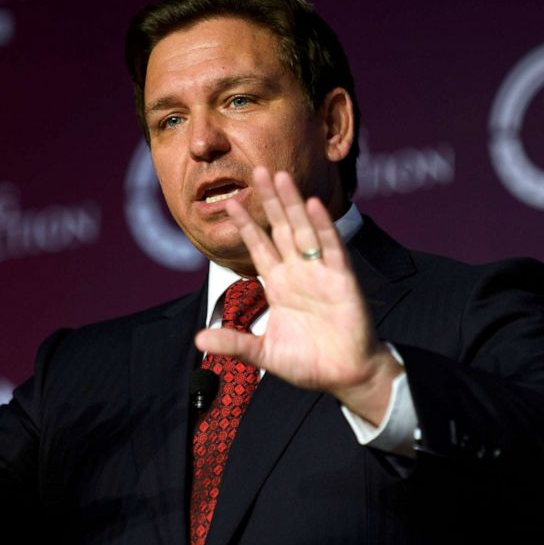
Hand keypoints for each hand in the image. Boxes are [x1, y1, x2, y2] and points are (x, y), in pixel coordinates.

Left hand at [195, 168, 401, 423]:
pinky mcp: (342, 279)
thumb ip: (234, 343)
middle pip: (281, 228)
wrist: (345, 376)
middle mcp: (298, 273)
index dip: (246, 225)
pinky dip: (323, 226)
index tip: (229, 202)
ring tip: (280, 175)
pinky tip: (313, 204)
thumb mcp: (264, 354)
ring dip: (292, 203)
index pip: (259, 247)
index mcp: (279, 285)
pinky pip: (331, 248)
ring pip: (303, 230)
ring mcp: (320, 273)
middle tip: (256, 169)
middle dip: (268, 200)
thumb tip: (198, 339)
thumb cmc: (309, 364)